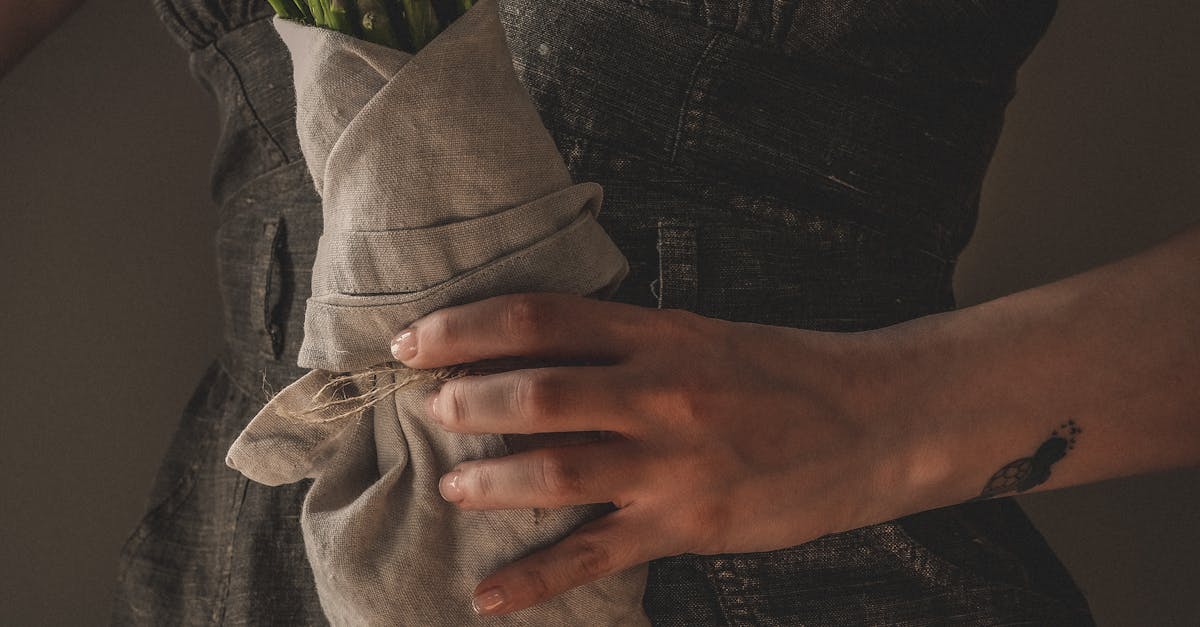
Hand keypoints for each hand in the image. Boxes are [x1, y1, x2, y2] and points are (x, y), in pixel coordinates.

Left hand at [389, 292, 930, 616]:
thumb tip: (534, 351)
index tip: (416, 343)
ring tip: (453, 487)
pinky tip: (489, 597)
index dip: (466, 328)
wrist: (878, 421)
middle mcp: (660, 391)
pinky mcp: (688, 523)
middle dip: (467, 401)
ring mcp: (673, 461)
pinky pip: (596, 553)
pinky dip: (536, 579)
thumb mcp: (702, 336)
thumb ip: (624, 341)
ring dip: (489, 481)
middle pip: (537, 390)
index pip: (541, 318)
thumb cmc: (784, 373)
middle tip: (429, 409)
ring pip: (556, 470)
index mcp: (659, 332)